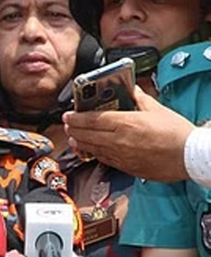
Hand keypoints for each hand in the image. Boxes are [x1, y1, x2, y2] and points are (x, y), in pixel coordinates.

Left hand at [62, 86, 193, 181]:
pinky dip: (94, 154)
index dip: (76, 118)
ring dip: (80, 142)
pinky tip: (91, 150)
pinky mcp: (127, 168)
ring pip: (93, 149)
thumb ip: (138, 98)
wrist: (190, 157)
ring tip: (73, 137)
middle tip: (66, 125)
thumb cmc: (177, 133)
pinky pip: (104, 160)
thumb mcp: (156, 108)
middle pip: (88, 135)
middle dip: (73, 129)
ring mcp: (121, 156)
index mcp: (126, 123)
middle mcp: (119, 140)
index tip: (67, 115)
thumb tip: (130, 88)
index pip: (92, 119)